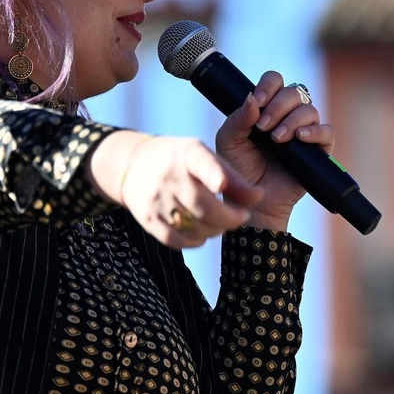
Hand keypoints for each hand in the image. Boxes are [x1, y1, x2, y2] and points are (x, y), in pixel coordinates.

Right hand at [90, 130, 264, 247]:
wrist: (133, 164)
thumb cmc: (179, 160)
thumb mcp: (204, 157)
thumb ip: (233, 177)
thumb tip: (260, 197)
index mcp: (187, 154)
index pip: (201, 163)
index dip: (212, 174)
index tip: (221, 184)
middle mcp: (169, 175)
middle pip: (203, 206)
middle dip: (229, 218)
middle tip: (242, 216)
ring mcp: (155, 199)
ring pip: (193, 226)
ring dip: (215, 229)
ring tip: (222, 222)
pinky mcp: (147, 218)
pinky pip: (176, 239)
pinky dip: (195, 240)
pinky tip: (203, 231)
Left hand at [214, 71, 336, 231]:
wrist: (253, 201)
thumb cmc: (239, 170)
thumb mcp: (229, 141)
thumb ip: (237, 119)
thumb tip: (252, 98)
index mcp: (267, 107)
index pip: (274, 81)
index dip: (268, 86)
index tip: (257, 102)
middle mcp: (288, 115)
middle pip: (294, 92)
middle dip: (278, 106)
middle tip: (263, 127)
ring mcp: (305, 131)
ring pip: (309, 109)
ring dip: (292, 120)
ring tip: (276, 139)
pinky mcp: (319, 150)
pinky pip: (326, 131)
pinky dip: (314, 131)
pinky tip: (299, 138)